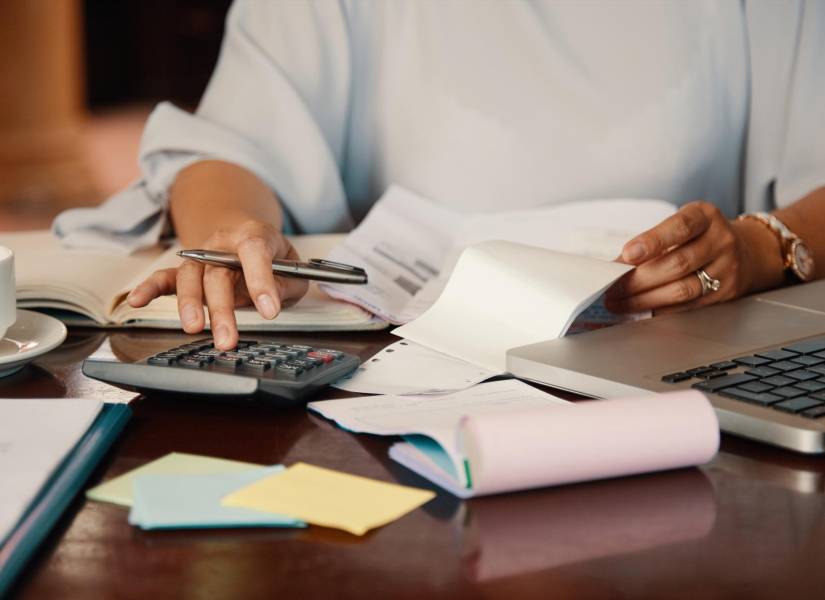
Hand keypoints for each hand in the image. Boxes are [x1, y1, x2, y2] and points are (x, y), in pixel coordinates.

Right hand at [126, 220, 307, 348]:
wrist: (249, 239)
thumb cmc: (274, 258)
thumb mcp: (294, 270)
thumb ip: (286, 284)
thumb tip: (270, 301)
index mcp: (254, 235)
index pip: (255, 252)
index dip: (261, 280)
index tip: (269, 310)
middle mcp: (222, 244)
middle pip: (217, 272)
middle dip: (222, 308)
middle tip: (228, 338)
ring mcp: (201, 257)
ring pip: (190, 278)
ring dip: (190, 305)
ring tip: (194, 329)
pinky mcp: (187, 271)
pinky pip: (164, 278)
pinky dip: (149, 288)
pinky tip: (136, 300)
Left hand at [605, 201, 780, 314]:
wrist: (748, 251)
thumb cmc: (701, 236)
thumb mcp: (681, 225)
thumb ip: (652, 241)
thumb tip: (616, 266)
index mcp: (705, 216)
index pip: (680, 227)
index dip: (653, 240)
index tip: (628, 253)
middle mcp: (720, 240)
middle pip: (677, 263)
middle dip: (639, 279)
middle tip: (611, 288)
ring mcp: (726, 269)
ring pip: (682, 289)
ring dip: (645, 299)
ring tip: (619, 302)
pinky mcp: (725, 294)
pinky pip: (688, 306)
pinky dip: (660, 309)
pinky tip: (640, 310)